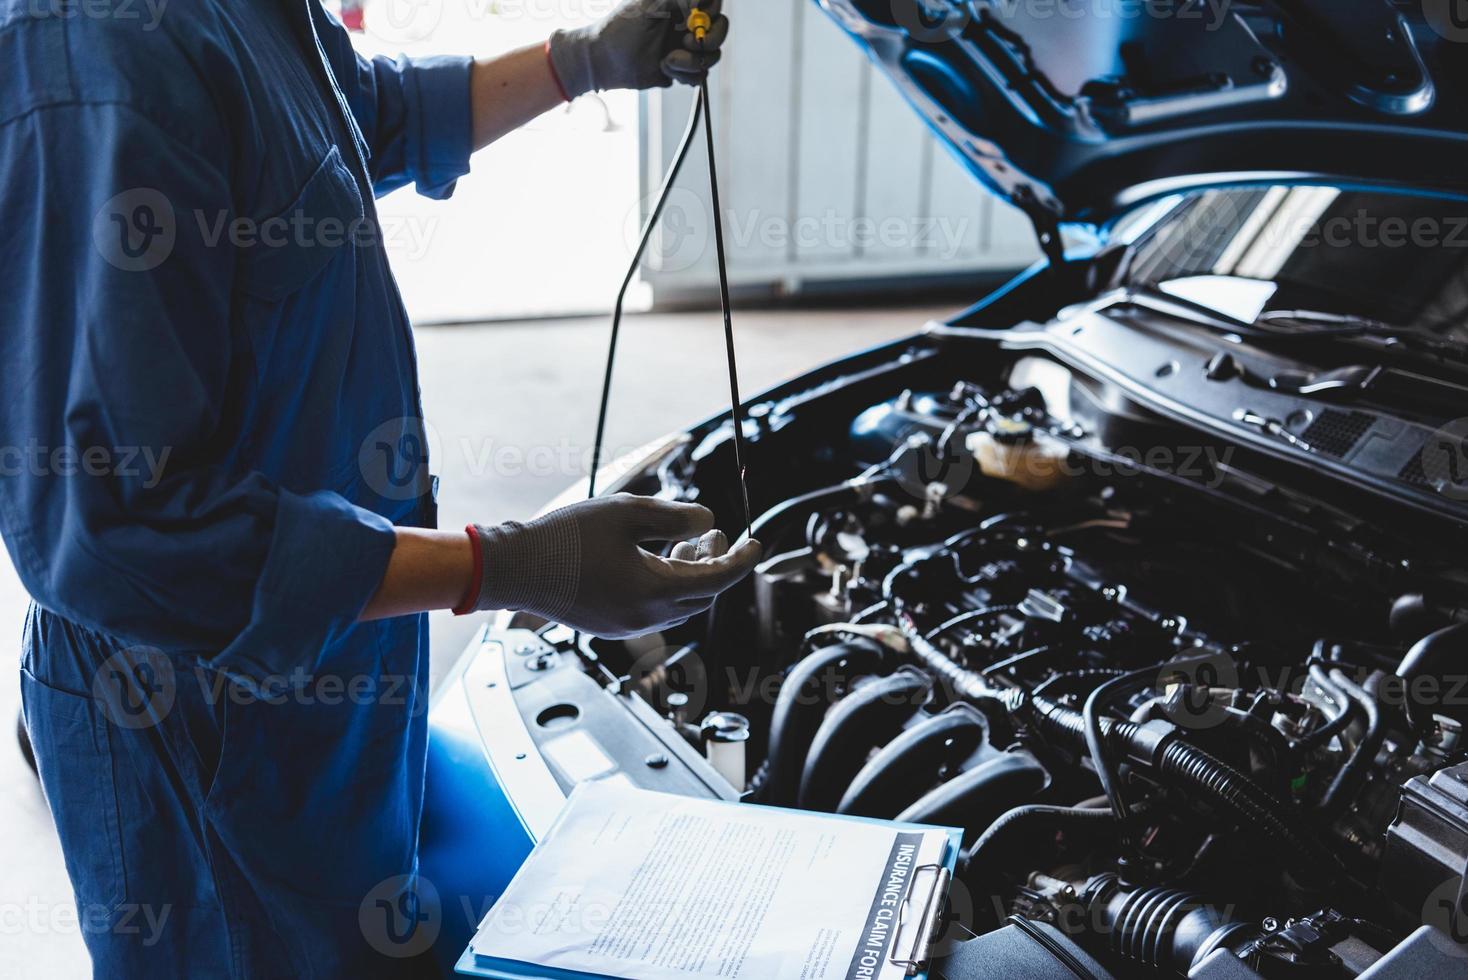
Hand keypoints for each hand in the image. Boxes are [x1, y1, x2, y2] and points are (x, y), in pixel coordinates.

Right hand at [469, 494, 759, 637]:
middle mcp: (646, 617)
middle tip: (716, 535)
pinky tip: (653, 560)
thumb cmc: (567, 537)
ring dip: (690, 577)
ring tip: (684, 544)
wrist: (515, 569)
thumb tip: (708, 522)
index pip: (718, 580)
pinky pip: (653, 611)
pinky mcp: (610, 626)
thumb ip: (676, 519)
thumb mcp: (629, 513)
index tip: (756, 542)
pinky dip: (666, 587)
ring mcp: (626, 626)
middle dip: (716, 565)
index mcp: (656, 591)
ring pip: (678, 606)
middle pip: (701, 596)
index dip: (742, 560)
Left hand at [547, 0, 728, 99]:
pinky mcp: (682, 71)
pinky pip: (699, 76)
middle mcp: (687, 26)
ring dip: (692, 62)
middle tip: (686, 42)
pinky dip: (686, 76)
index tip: (693, 18)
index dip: (711, 12)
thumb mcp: (647, 6)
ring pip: (711, 56)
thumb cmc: (621, 28)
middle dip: (709, 39)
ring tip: (668, 60)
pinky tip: (666, 69)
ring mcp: (686, 49)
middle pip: (719, 31)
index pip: (713, 5)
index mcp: (681, 6)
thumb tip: (701, 1)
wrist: (605, 61)